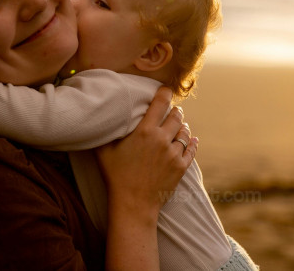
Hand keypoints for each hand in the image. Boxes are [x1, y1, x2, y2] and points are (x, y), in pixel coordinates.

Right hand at [96, 86, 197, 217]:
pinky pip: (192, 149)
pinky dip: (192, 142)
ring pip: (185, 132)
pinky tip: (192, 139)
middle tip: (172, 110)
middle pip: (176, 116)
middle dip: (175, 111)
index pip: (160, 103)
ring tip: (179, 126)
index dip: (164, 93)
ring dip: (182, 127)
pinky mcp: (181, 167)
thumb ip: (106, 133)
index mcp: (144, 131)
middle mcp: (162, 139)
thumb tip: (101, 118)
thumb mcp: (104, 152)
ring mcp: (174, 153)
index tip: (165, 89)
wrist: (133, 203)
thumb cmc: (116, 177)